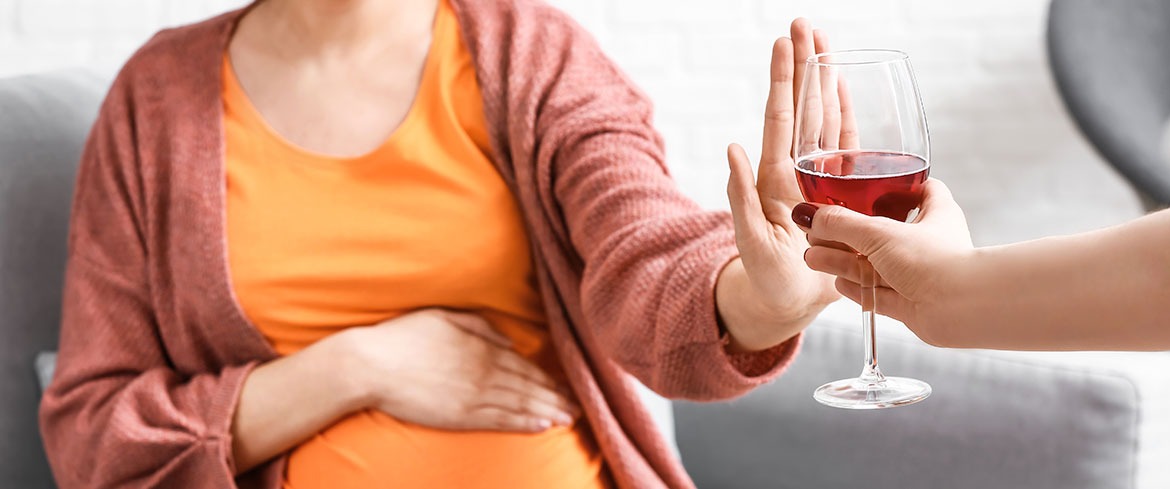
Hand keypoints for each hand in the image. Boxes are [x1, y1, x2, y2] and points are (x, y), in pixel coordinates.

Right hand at [341, 308, 578, 431]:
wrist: (371, 365)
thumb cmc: (403, 337)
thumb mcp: (444, 318)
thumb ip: (479, 327)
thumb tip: (508, 340)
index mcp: (481, 347)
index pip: (524, 365)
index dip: (548, 377)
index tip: (567, 384)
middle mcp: (484, 372)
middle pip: (529, 387)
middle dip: (556, 397)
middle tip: (578, 406)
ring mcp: (473, 396)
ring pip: (520, 405)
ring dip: (548, 411)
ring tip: (568, 418)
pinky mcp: (460, 416)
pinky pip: (500, 421)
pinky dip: (524, 423)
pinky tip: (542, 426)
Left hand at [718, 19, 844, 350]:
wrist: (786, 303)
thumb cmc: (765, 277)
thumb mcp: (749, 240)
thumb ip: (740, 197)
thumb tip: (731, 147)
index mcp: (775, 178)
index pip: (781, 117)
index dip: (783, 79)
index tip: (784, 42)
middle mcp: (797, 170)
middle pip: (803, 107)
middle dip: (804, 65)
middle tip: (804, 24)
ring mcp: (819, 178)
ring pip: (824, 118)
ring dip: (824, 81)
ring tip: (825, 44)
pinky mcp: (839, 192)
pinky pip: (845, 146)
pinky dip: (846, 115)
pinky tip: (844, 89)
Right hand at [797, 179, 974, 344]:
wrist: (962, 309)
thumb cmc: (935, 261)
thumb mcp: (879, 232)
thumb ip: (841, 223)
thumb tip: (809, 214)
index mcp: (935, 214)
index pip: (918, 190)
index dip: (893, 186)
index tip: (868, 185)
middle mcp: (928, 243)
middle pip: (881, 232)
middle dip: (847, 233)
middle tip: (818, 230)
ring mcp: (919, 275)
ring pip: (875, 265)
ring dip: (843, 261)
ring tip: (812, 257)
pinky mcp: (912, 303)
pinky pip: (879, 294)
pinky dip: (857, 288)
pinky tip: (837, 283)